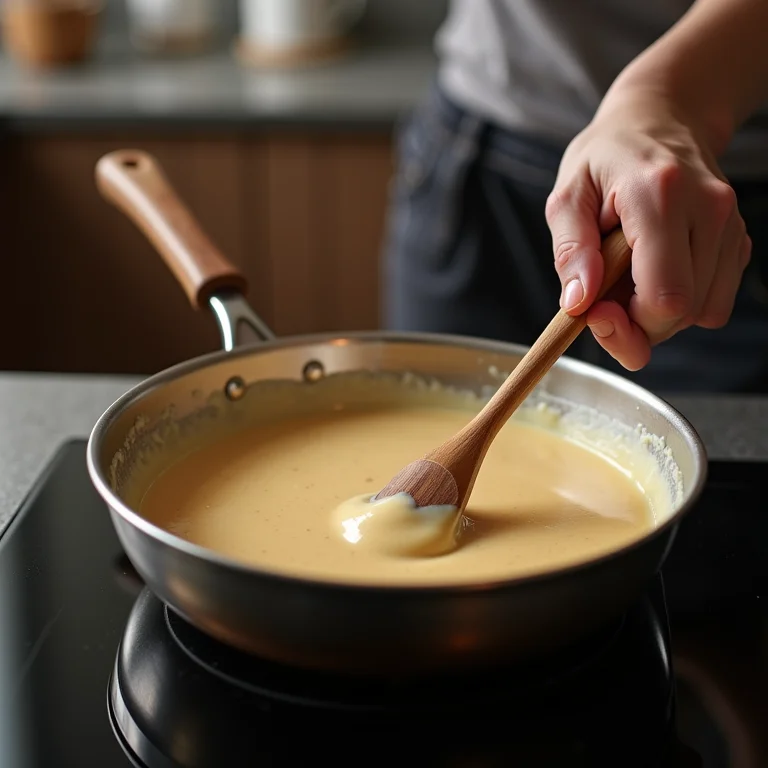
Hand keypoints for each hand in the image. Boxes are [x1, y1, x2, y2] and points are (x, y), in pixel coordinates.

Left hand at [546, 88, 751, 370]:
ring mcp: (731, 226)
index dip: (628, 325)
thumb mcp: (567, 195)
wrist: (661, 118)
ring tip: (629, 276)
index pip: (665, 298)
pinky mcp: (738, 240)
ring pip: (702, 312)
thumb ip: (570, 250)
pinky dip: (680, 302)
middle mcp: (709, 211)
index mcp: (661, 196)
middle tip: (605, 299)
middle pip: (683, 313)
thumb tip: (579, 303)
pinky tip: (654, 271)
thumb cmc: (606, 157)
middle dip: (637, 325)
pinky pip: (712, 301)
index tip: (596, 313)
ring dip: (658, 315)